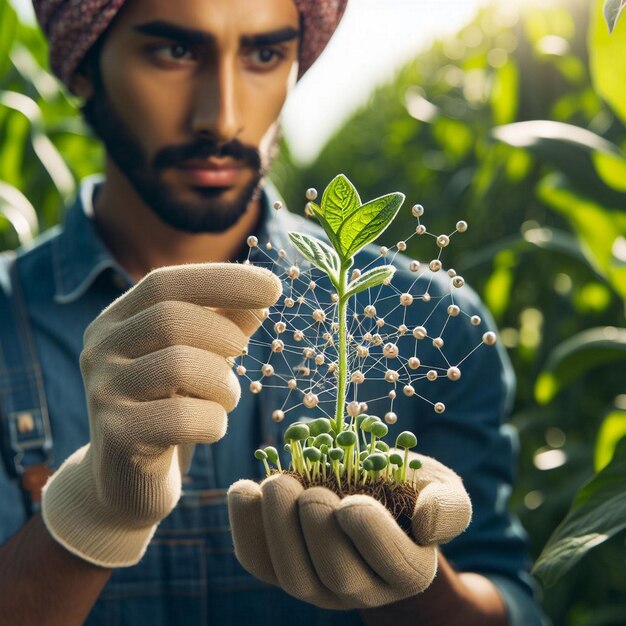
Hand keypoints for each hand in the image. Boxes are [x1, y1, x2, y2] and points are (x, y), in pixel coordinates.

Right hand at [42, 263, 281, 567]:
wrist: (128, 480)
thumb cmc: (171, 406)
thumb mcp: (196, 357)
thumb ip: (224, 322)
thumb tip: (264, 295)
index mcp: (117, 320)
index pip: (165, 283)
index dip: (223, 281)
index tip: (274, 288)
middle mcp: (100, 350)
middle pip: (171, 319)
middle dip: (224, 335)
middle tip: (240, 355)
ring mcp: (103, 393)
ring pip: (180, 365)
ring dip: (223, 383)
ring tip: (225, 398)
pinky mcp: (116, 437)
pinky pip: (184, 418)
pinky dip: (214, 421)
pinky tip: (210, 428)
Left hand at [227, 452, 471, 609]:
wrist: (372, 495)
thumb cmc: (409, 491)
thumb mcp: (441, 489)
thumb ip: (448, 507)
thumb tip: (428, 525)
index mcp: (408, 569)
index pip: (392, 565)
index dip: (370, 536)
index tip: (352, 501)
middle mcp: (362, 588)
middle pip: (336, 577)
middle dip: (318, 532)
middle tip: (309, 491)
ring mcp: (317, 584)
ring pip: (292, 576)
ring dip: (277, 528)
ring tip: (277, 484)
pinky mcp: (282, 568)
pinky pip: (257, 561)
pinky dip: (245, 527)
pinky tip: (244, 489)